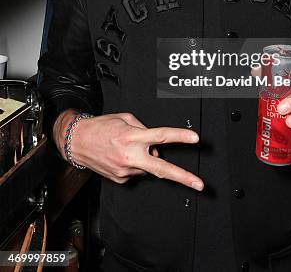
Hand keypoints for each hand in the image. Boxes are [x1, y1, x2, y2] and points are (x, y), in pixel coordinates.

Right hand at [54, 110, 203, 189]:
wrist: (77, 141)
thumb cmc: (100, 127)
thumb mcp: (125, 118)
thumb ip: (144, 129)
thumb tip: (156, 146)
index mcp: (133, 137)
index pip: (161, 135)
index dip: (180, 137)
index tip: (195, 139)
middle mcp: (130, 155)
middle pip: (162, 168)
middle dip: (183, 177)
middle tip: (200, 184)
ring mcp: (125, 170)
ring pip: (147, 165)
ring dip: (145, 157)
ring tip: (128, 147)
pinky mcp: (121, 179)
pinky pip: (136, 170)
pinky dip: (134, 162)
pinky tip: (121, 156)